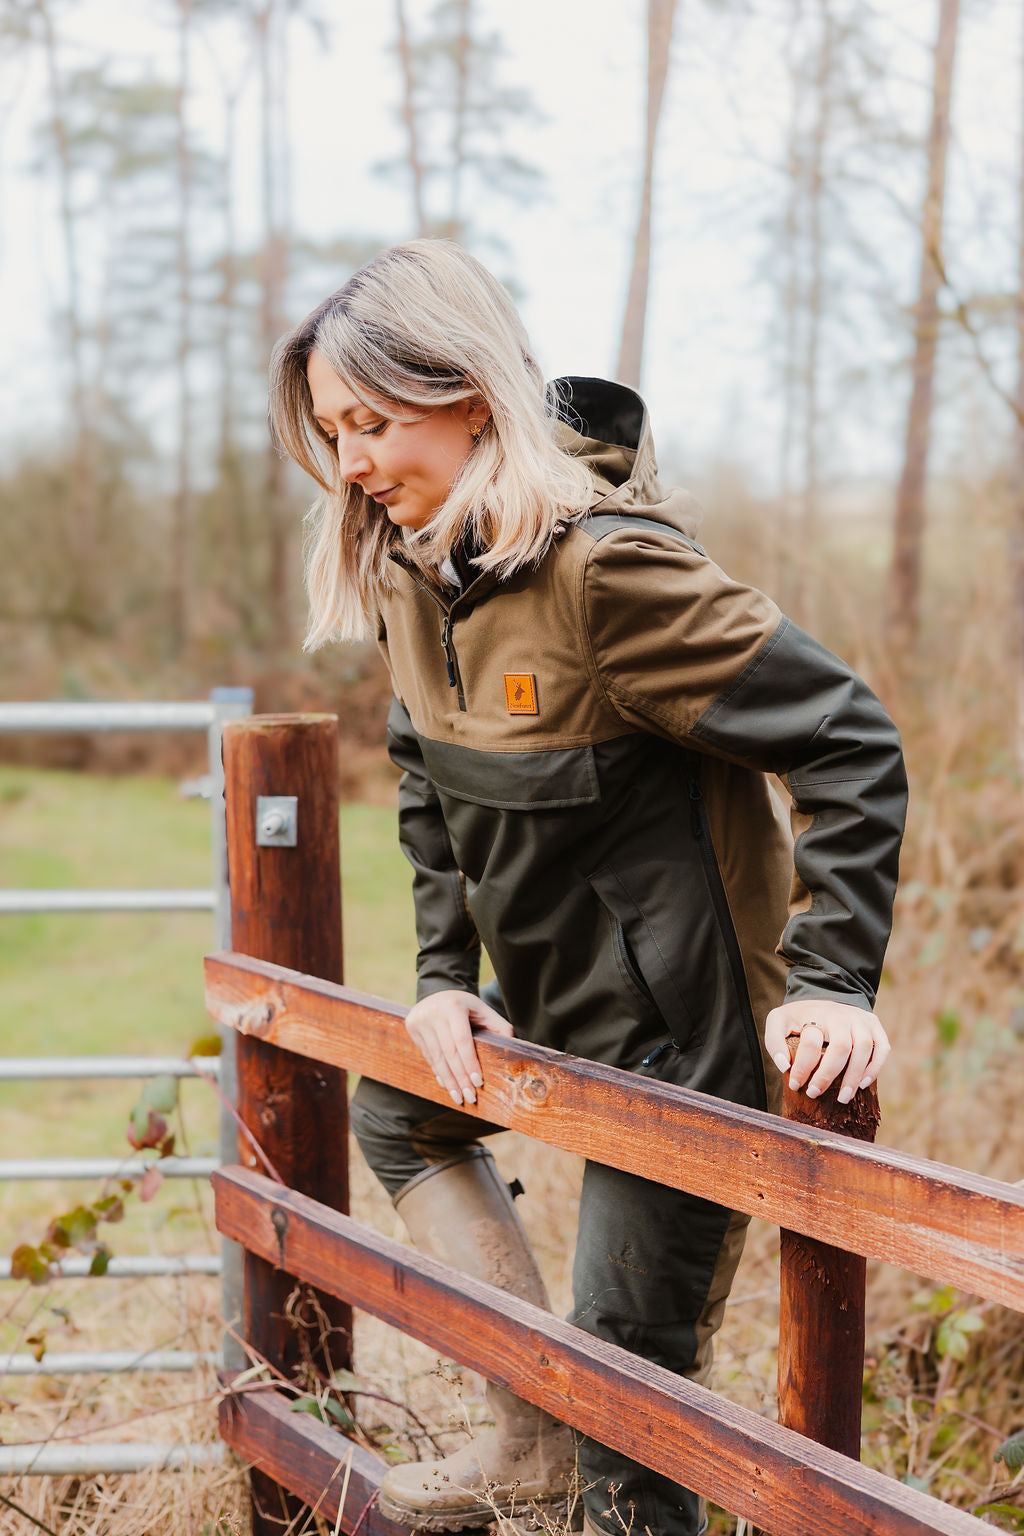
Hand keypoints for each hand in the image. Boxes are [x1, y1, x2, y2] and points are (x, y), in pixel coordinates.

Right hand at [404, 989, 513, 1107]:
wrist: (437, 991)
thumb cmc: (466, 1006)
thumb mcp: (483, 1010)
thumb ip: (499, 1026)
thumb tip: (513, 1047)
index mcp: (454, 1006)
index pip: (462, 1040)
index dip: (470, 1063)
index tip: (478, 1082)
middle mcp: (434, 1013)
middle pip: (449, 1053)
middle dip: (460, 1078)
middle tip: (470, 1097)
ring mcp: (420, 1021)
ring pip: (437, 1058)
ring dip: (449, 1081)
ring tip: (459, 1098)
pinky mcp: (412, 1028)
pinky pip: (428, 1056)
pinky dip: (439, 1072)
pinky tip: (448, 1085)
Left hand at [764, 998, 889, 1103]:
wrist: (825, 996)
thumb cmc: (800, 1017)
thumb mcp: (779, 1021)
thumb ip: (774, 1042)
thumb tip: (785, 1066)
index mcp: (815, 1014)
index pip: (811, 1043)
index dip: (803, 1068)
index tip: (796, 1085)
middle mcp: (841, 1015)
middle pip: (841, 1047)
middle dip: (828, 1075)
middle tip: (815, 1093)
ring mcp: (860, 1019)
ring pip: (864, 1048)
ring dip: (854, 1076)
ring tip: (843, 1098)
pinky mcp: (875, 1025)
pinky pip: (882, 1047)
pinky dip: (875, 1066)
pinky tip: (863, 1084)